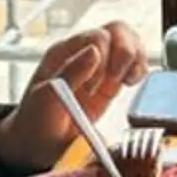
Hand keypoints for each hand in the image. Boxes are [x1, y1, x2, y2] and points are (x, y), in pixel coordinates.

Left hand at [0, 19, 148, 170]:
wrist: (39, 146)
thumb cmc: (36, 122)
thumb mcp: (45, 100)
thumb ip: (70, 74)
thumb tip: (95, 51)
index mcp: (63, 53)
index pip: (96, 36)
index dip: (104, 58)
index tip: (93, 88)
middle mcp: (82, 54)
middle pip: (117, 30)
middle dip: (125, 52)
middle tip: (118, 78)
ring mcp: (98, 67)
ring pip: (129, 42)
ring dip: (136, 59)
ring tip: (127, 81)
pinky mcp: (111, 82)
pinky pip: (134, 63)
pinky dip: (140, 70)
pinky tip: (131, 83)